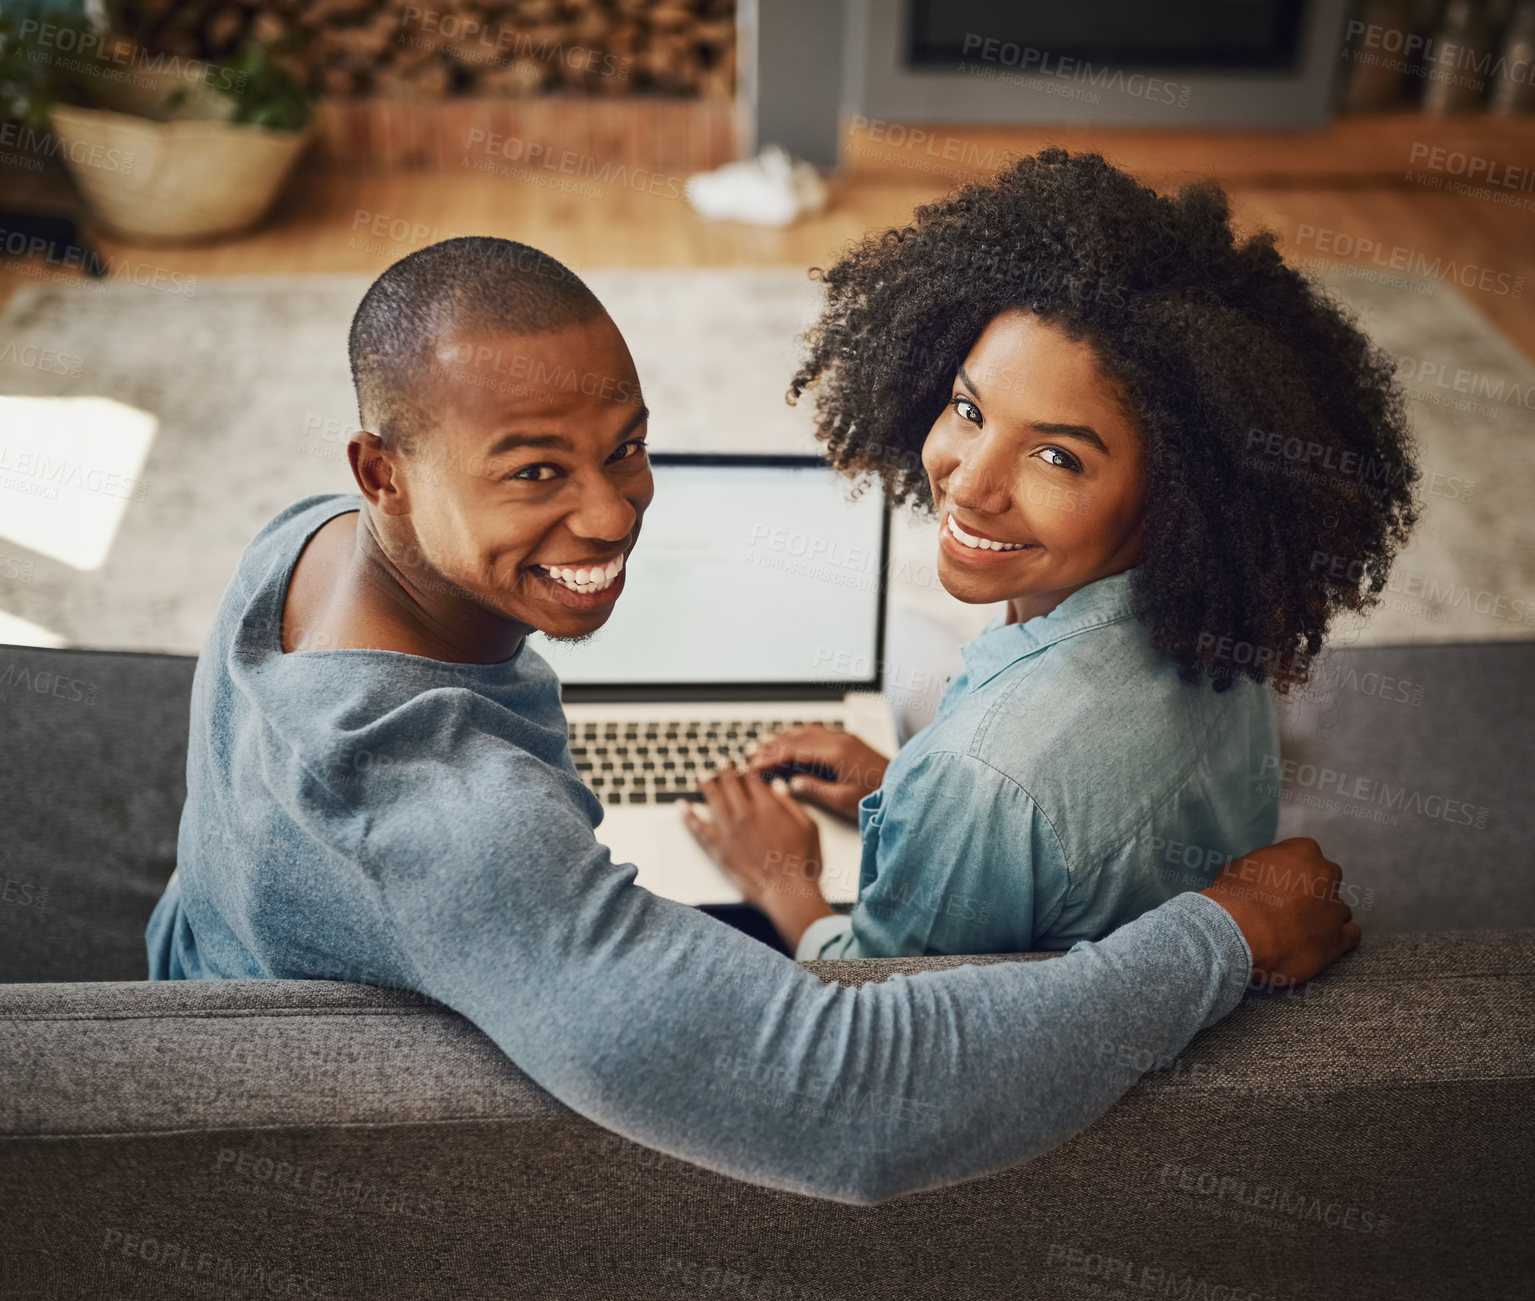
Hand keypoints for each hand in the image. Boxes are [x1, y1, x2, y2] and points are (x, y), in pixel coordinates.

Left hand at [680, 764, 834, 950]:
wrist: (787, 891)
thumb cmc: (802, 862)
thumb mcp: (809, 826)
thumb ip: (791, 803)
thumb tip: (778, 786)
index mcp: (768, 806)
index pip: (752, 778)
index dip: (748, 769)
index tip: (744, 765)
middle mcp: (745, 814)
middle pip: (730, 784)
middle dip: (725, 771)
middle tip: (722, 764)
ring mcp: (729, 831)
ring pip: (713, 799)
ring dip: (707, 784)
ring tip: (703, 775)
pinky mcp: (719, 849)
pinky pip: (698, 828)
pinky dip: (688, 816)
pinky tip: (682, 807)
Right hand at [745, 724, 889, 821]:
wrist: (903, 787)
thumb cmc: (878, 796)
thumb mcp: (844, 800)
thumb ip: (816, 790)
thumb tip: (793, 784)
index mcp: (837, 753)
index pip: (795, 751)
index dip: (772, 757)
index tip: (756, 763)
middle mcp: (839, 740)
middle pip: (798, 739)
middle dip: (773, 746)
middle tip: (752, 753)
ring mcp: (844, 738)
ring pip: (807, 732)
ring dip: (784, 738)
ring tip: (764, 744)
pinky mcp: (848, 741)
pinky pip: (818, 732)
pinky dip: (800, 735)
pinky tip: (792, 738)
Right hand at [1197, 837, 1361, 986]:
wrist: (1236, 931)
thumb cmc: (1232, 896)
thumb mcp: (1238, 867)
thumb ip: (1260, 866)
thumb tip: (1259, 874)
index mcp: (1302, 851)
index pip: (1307, 856)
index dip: (1293, 872)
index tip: (1281, 885)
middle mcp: (1325, 874)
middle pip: (1329, 881)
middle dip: (1315, 892)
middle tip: (1291, 907)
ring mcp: (1334, 907)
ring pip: (1340, 910)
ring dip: (1325, 918)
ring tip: (1302, 931)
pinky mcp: (1337, 938)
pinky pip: (1351, 935)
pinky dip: (1340, 938)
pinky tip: (1322, 944)